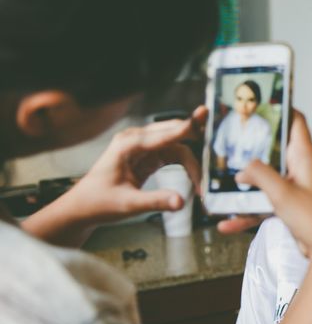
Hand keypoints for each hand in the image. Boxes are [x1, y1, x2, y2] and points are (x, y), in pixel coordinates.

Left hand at [23, 106, 207, 245]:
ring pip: (177, 145)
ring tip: (202, 182)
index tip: (205, 115)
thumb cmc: (97, 202)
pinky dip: (186, 165)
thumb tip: (180, 201)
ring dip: (192, 162)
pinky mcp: (148, 156)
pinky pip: (173, 154)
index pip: (165, 133)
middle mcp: (137, 140)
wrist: (83, 208)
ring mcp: (143, 146)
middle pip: (175, 134)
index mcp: (128, 144)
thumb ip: (156, 202)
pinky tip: (195, 178)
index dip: (187, 126)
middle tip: (217, 150)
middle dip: (197, 142)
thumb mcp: (128, 204)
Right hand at [221, 110, 311, 259]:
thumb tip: (241, 170)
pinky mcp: (290, 206)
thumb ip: (259, 175)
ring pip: (265, 178)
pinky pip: (263, 204)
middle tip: (230, 138)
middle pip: (274, 148)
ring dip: (246, 182)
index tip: (260, 102)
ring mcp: (295, 187)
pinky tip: (227, 223)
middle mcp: (300, 168)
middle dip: (253, 145)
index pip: (295, 121)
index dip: (280, 107)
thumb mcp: (281, 192)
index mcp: (303, 156)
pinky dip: (247, 212)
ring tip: (221, 182)